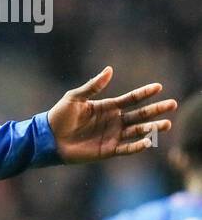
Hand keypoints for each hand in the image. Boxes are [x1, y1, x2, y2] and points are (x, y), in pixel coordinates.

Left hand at [48, 67, 176, 163]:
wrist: (48, 138)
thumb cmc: (59, 116)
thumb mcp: (75, 97)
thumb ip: (93, 86)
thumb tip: (109, 70)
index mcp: (107, 107)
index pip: (131, 99)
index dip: (144, 93)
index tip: (158, 87)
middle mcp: (114, 121)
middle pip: (140, 115)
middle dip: (156, 110)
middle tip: (172, 104)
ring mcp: (112, 135)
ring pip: (137, 131)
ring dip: (152, 128)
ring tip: (166, 123)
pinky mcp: (108, 150)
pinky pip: (126, 148)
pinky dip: (138, 146)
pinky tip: (148, 142)